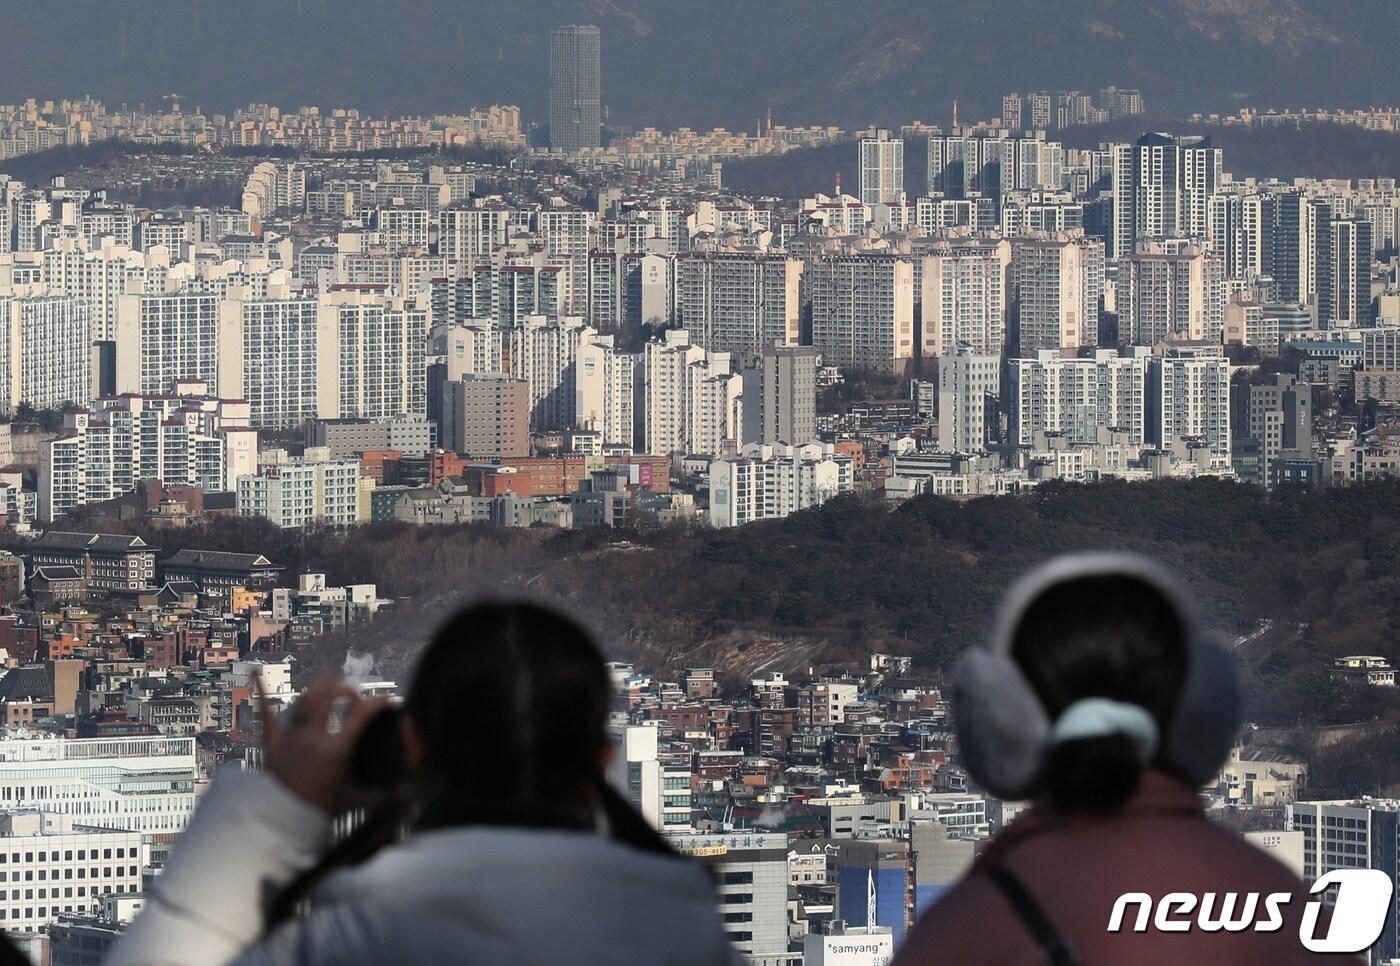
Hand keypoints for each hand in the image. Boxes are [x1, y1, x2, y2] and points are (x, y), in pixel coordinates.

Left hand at [254, 673, 388, 814]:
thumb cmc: (319, 812)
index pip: (361, 714)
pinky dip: (261, 691)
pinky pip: (266, 713)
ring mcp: (290, 737)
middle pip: (330, 696)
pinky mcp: (272, 742)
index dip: (378, 702)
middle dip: (346, 689)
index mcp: (335, 750)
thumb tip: (408, 796)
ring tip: (329, 686)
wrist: (280, 824)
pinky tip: (255, 671)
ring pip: (305, 699)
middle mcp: (312, 737)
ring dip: (320, 689)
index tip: (387, 699)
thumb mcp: (354, 800)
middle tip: (354, 695)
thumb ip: (382, 796)